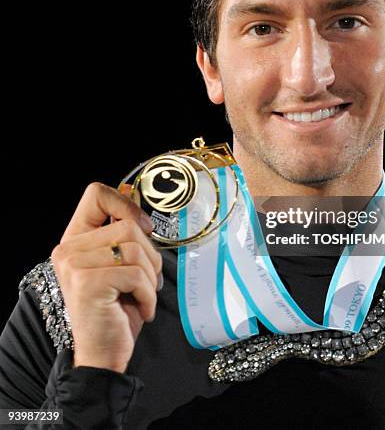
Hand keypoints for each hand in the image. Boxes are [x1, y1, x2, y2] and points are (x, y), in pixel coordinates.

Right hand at [50, 182, 162, 373]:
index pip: (96, 195)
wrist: (104, 354)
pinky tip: (142, 311)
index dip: (125, 204)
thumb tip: (137, 201)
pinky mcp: (87, 283)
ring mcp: (75, 265)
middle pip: (129, 226)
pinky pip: (136, 274)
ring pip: (135, 249)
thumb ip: (125, 235)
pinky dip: (148, 294)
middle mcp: (68, 249)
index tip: (145, 227)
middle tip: (147, 282)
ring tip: (143, 296)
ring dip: (151, 277)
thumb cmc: (117, 309)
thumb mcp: (122, 265)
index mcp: (75, 240)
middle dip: (150, 256)